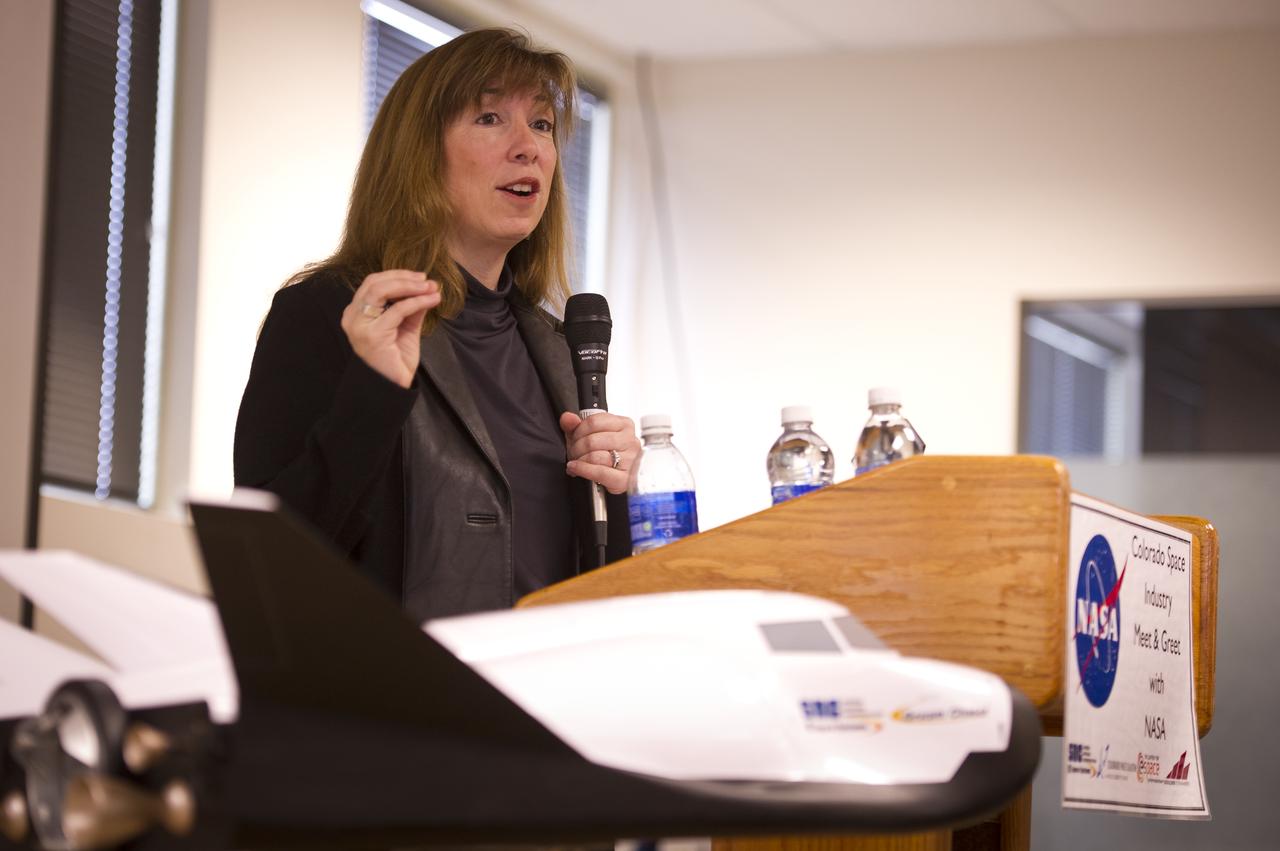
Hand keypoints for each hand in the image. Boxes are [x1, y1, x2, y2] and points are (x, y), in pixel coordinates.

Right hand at [340, 271, 440, 387]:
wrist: (392, 387)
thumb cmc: (396, 360)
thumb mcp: (406, 327)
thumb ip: (412, 308)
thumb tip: (427, 288)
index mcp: (357, 312)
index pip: (373, 283)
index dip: (397, 276)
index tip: (421, 278)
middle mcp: (353, 316)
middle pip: (375, 282)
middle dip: (404, 278)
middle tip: (427, 281)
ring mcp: (360, 325)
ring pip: (382, 290)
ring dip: (410, 286)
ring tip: (430, 288)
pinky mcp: (373, 334)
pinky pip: (398, 310)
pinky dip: (417, 301)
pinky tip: (432, 300)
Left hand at [560, 411, 640, 493]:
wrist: (616, 477)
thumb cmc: (605, 454)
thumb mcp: (588, 436)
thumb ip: (575, 425)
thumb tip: (568, 418)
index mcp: (624, 424)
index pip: (594, 421)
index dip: (577, 431)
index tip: (573, 438)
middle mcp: (630, 440)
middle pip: (592, 440)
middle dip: (576, 448)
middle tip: (572, 453)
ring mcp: (630, 460)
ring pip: (595, 456)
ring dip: (578, 460)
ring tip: (576, 462)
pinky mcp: (625, 478)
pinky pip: (599, 472)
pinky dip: (583, 470)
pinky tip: (575, 468)